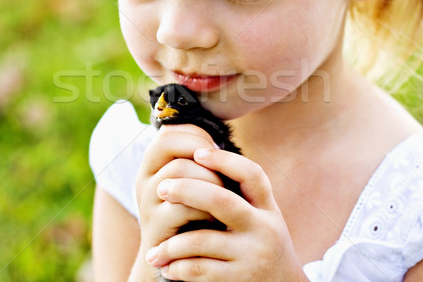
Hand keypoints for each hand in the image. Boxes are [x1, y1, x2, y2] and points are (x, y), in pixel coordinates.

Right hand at [133, 124, 224, 276]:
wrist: (179, 259)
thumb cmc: (195, 215)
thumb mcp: (195, 183)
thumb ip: (199, 161)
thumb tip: (218, 139)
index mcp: (153, 164)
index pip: (169, 133)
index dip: (197, 137)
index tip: (216, 153)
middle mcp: (144, 179)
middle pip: (173, 149)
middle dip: (206, 160)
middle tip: (223, 176)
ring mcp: (147, 202)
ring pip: (178, 173)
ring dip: (210, 182)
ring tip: (224, 197)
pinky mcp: (156, 226)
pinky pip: (182, 207)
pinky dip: (206, 209)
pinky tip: (217, 218)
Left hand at [145, 148, 307, 281]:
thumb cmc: (264, 251)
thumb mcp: (264, 222)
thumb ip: (243, 200)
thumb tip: (203, 161)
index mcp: (268, 209)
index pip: (251, 175)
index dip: (224, 160)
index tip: (197, 153)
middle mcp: (264, 229)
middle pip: (220, 200)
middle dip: (186, 190)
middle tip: (161, 188)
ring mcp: (253, 255)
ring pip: (200, 240)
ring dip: (170, 245)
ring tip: (154, 252)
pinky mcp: (240, 280)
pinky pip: (198, 269)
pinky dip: (177, 268)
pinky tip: (167, 268)